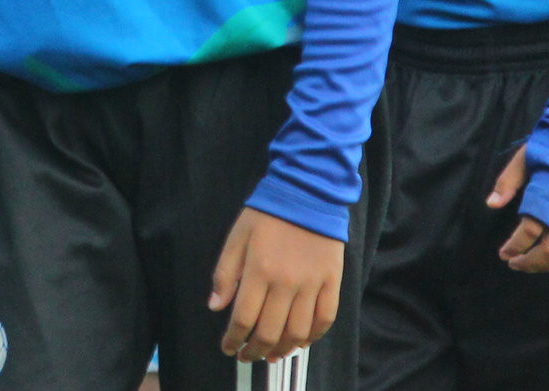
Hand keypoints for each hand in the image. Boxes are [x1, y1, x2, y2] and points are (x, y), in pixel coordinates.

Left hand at [208, 207, 342, 363]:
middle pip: (269, 332)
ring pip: (297, 332)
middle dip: (254, 351)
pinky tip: (300, 342)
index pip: (243, 319)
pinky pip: (325, 319)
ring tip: (271, 355)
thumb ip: (224, 273)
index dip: (233, 340)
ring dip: (282, 350)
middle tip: (247, 356)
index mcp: (258, 271)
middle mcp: (286, 283)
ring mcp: (312, 285)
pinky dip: (312, 337)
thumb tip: (216, 307)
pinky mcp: (332, 282)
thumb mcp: (237, 237)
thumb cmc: (266, 214)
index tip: (228, 348)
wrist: (307, 192)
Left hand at [486, 144, 548, 273]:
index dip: (514, 246)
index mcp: (548, 200)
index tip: (503, 254)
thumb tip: (491, 204)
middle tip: (513, 263)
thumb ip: (507, 182)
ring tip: (529, 264)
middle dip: (529, 262)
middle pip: (548, 251)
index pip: (528, 233)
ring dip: (546, 264)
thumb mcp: (523, 159)